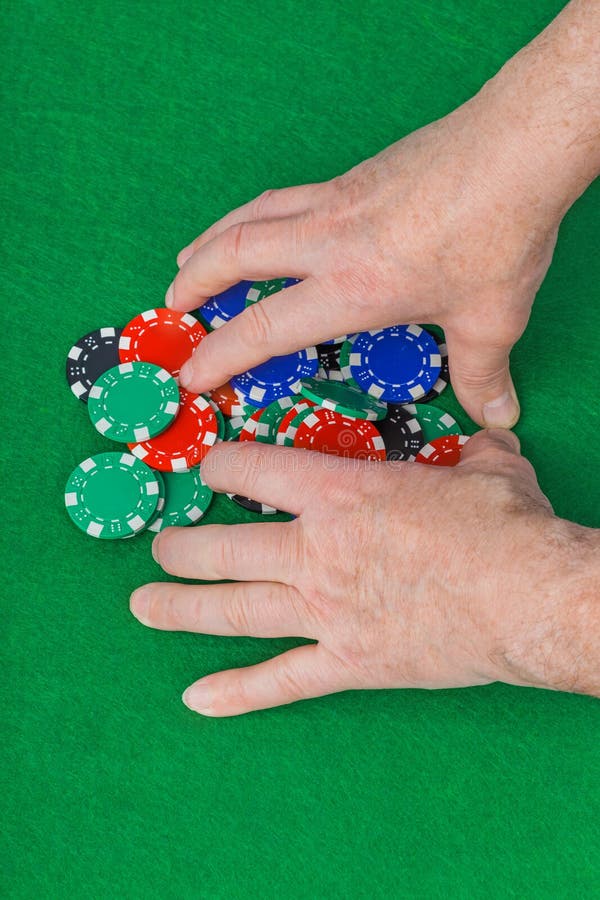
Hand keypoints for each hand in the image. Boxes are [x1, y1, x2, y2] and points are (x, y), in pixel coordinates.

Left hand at [130, 430, 595, 715]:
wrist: (530, 599)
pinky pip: (282, 682)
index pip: (256, 471)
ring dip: (183, 608)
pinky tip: (196, 699)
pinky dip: (237, 693)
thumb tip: (490, 438)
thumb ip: (475, 452)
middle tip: (161, 548)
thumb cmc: (505, 528)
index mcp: (342, 495)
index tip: (210, 470)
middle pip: (227, 548)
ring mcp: (327, 612)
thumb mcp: (490, 470)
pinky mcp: (350, 663)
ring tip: (143, 606)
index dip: (222, 466)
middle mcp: (318, 552)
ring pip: (235, 611)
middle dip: (185, 547)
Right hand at [167, 95, 560, 427]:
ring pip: (250, 215)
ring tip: (190, 257)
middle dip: (193, 284)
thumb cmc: (499, 232)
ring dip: (212, 239)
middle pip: (234, 255)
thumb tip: (497, 416)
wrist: (515, 146)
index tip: (192, 376)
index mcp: (350, 288)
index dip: (218, 356)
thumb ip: (483, 374)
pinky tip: (266, 221)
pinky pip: (284, 195)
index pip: (263, 330)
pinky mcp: (354, 174)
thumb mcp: (491, 319)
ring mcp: (337, 199)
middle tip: (171, 307)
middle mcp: (329, 241)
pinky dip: (255, 213)